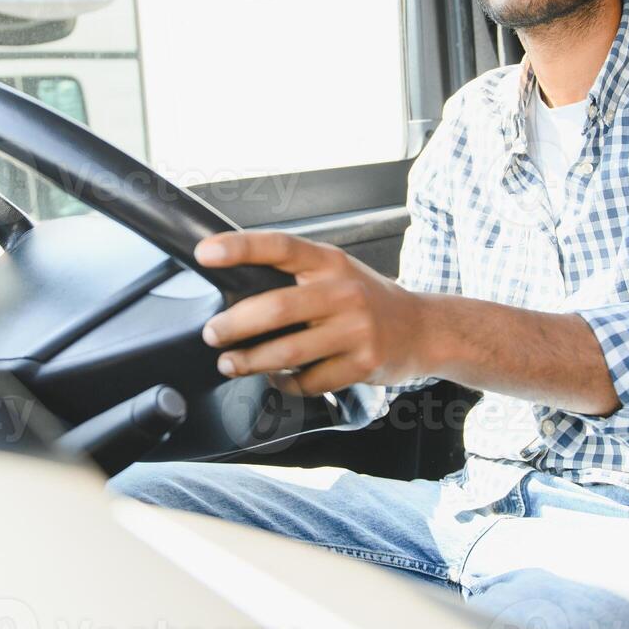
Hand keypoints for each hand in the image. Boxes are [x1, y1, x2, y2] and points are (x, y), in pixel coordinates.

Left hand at [196, 230, 429, 395]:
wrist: (423, 328)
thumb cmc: (366, 299)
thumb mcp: (338, 271)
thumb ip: (296, 273)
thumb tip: (233, 283)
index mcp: (330, 262)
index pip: (280, 246)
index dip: (240, 247)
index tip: (205, 253)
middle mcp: (344, 291)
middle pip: (276, 307)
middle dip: (234, 325)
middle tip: (212, 334)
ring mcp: (356, 329)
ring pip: (289, 351)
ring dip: (250, 361)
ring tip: (229, 363)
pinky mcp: (363, 364)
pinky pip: (310, 381)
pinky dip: (286, 382)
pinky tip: (278, 378)